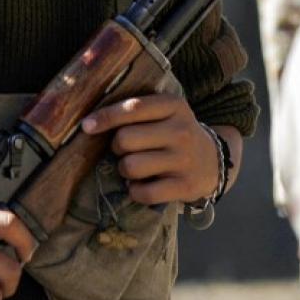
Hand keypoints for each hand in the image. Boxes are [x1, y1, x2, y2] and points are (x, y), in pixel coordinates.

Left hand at [80, 93, 218, 204]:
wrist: (213, 161)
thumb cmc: (174, 133)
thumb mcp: (164, 112)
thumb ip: (135, 111)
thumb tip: (90, 122)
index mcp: (173, 106)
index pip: (133, 108)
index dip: (106, 117)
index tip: (86, 126)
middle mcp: (181, 131)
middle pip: (125, 139)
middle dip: (116, 146)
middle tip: (124, 149)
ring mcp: (184, 160)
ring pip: (131, 167)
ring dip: (125, 169)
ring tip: (134, 166)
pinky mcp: (185, 187)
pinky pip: (143, 193)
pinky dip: (135, 191)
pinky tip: (142, 185)